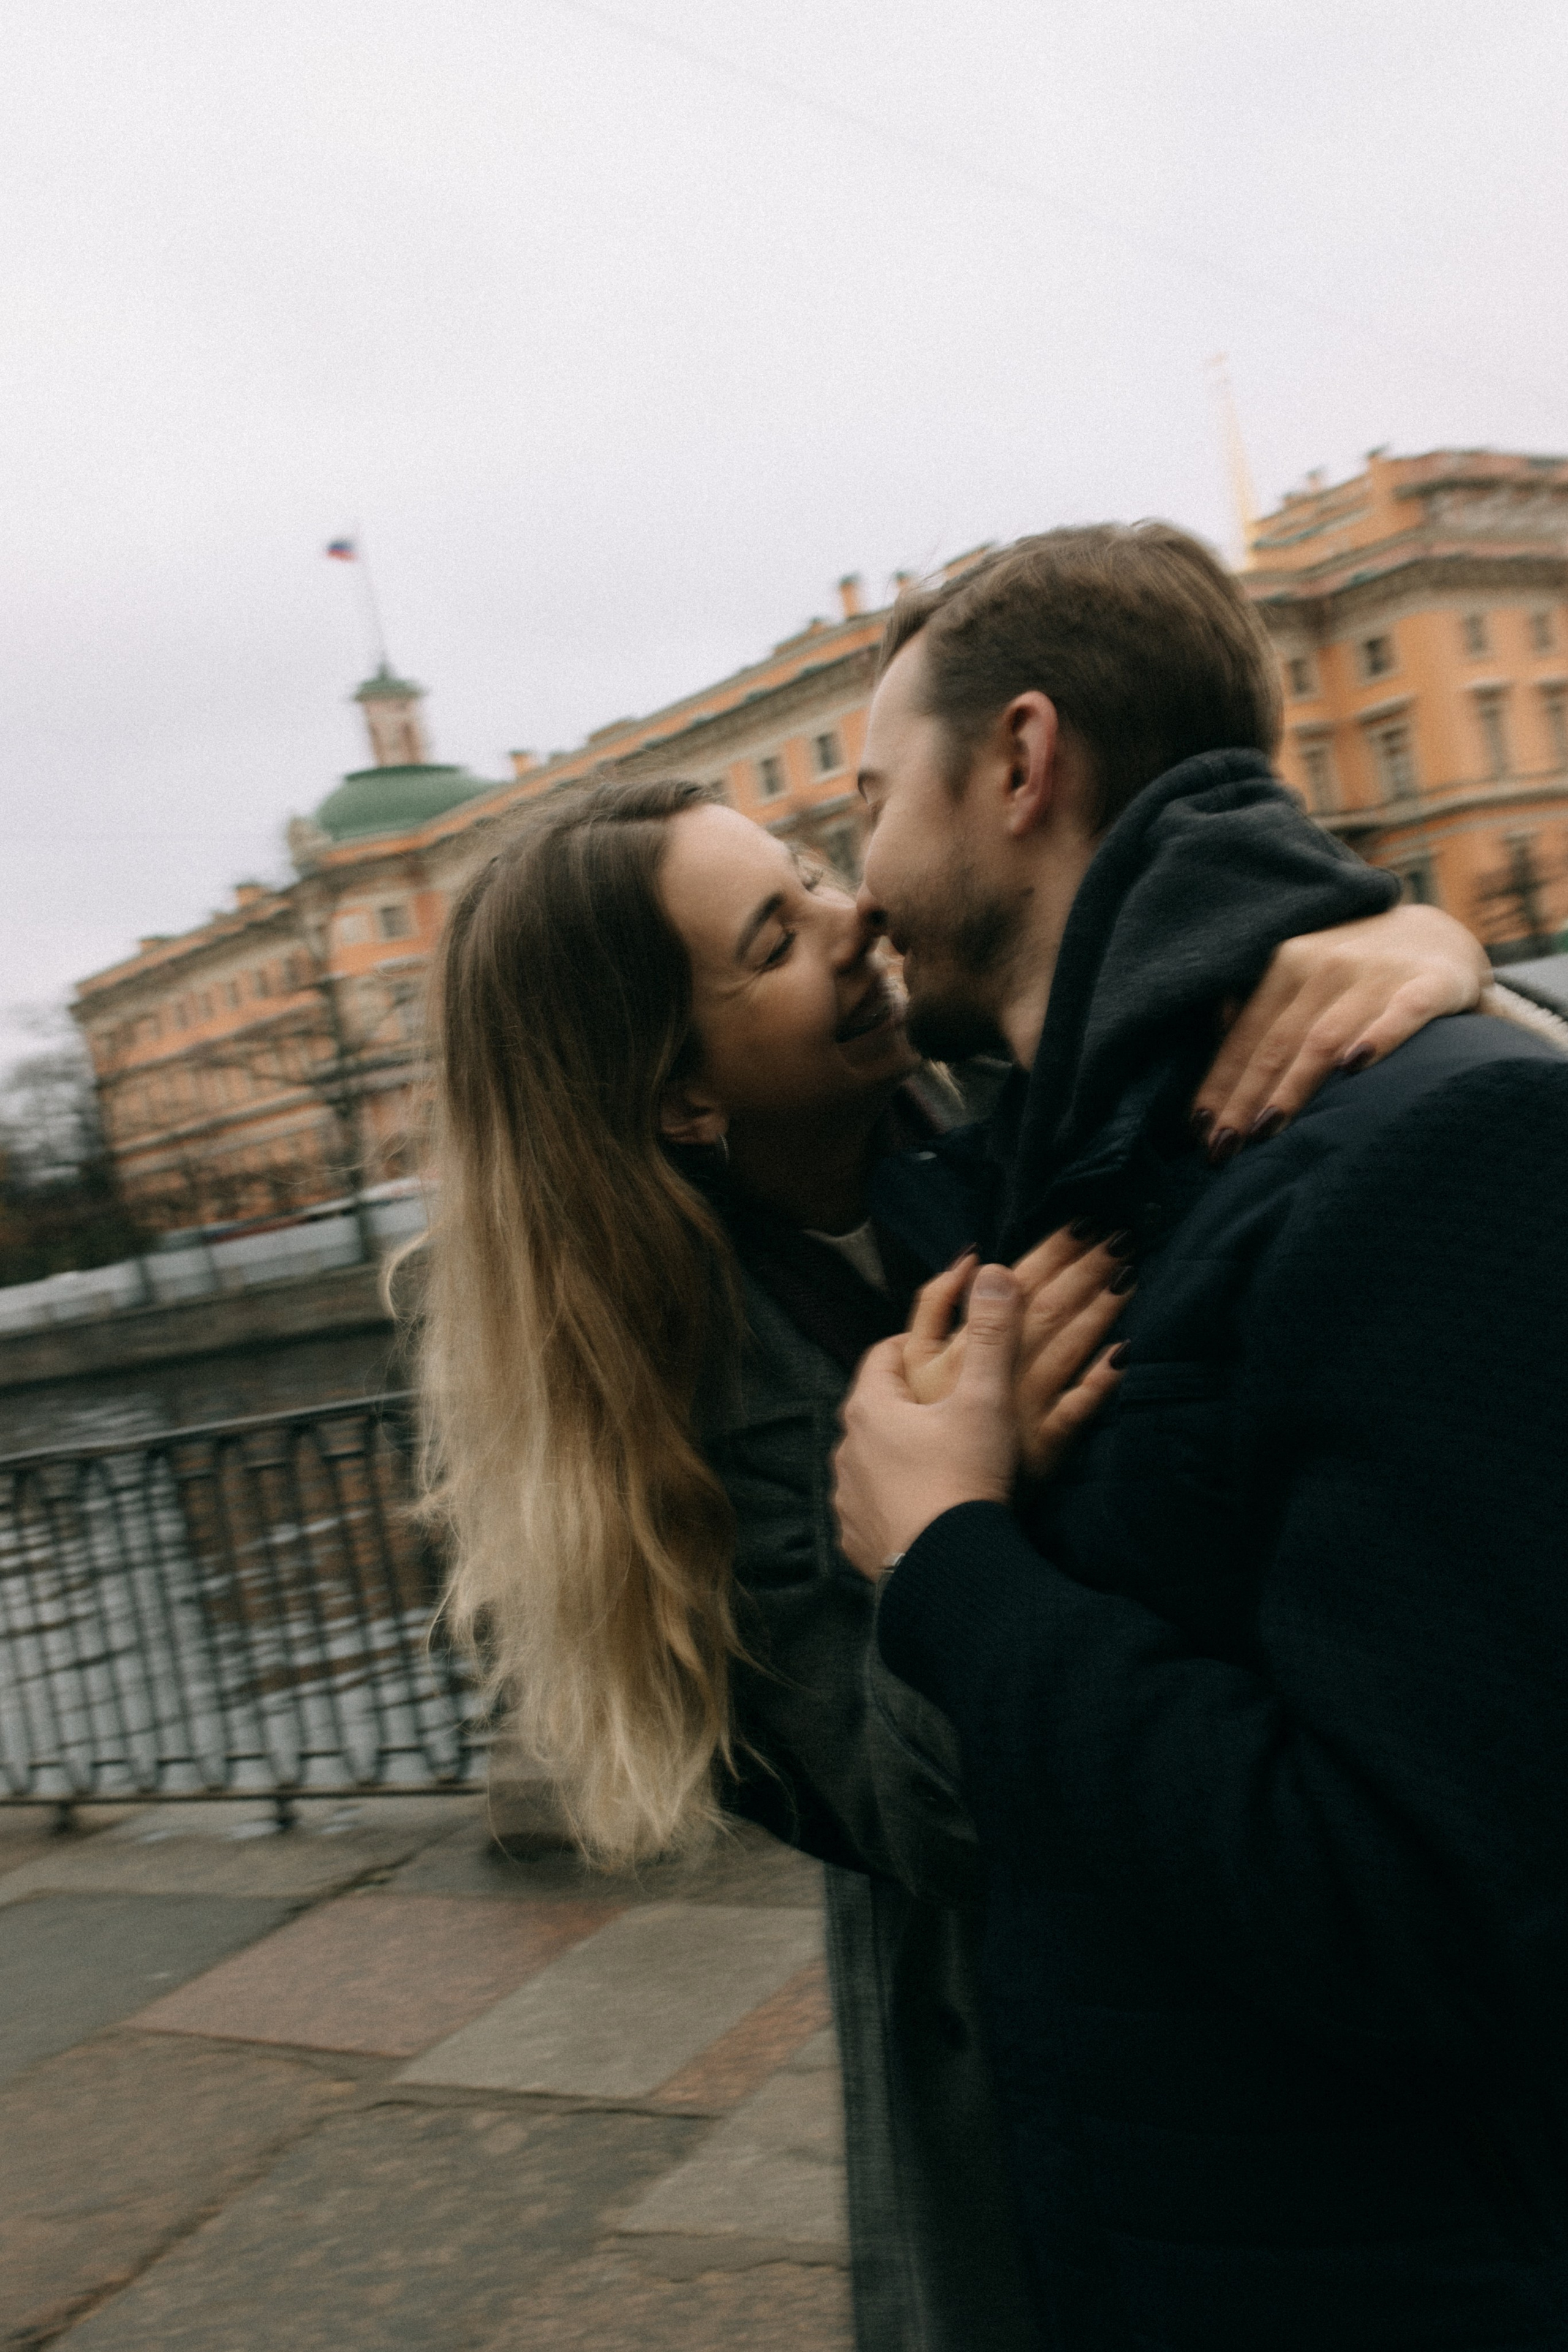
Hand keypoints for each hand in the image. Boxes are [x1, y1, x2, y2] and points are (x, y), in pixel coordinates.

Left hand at [834, 1264, 1023, 1579]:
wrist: (949, 1571)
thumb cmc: (964, 1477)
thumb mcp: (985, 1398)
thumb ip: (991, 1332)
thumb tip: (992, 1271)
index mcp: (870, 1408)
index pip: (881, 1357)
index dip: (908, 1344)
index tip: (933, 1345)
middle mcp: (846, 1451)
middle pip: (873, 1410)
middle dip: (905, 1402)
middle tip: (943, 1404)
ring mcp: (847, 1499)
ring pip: (869, 1461)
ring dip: (895, 1455)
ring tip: (935, 1460)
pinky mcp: (856, 1541)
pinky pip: (870, 1509)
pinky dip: (892, 1502)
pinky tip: (922, 1510)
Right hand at [904, 1230, 1127, 1475]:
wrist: (928, 1512)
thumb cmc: (917, 1428)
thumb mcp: (911, 1362)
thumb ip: (934, 1307)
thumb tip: (974, 1262)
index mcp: (963, 1349)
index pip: (1013, 1288)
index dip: (1049, 1253)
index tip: (1081, 1224)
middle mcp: (997, 1374)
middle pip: (1046, 1311)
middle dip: (1084, 1269)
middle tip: (1120, 1235)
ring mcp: (1025, 1410)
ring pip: (1067, 1350)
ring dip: (1099, 1311)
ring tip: (1129, 1274)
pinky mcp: (1046, 1448)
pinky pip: (1078, 1411)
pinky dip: (1101, 1382)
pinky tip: (1127, 1353)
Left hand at [1192, 902, 1489, 1161]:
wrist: (1438, 936)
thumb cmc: (1353, 973)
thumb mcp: (1301, 973)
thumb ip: (1261, 1006)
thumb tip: (1216, 1038)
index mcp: (1288, 963)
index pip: (1246, 1035)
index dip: (1220, 1082)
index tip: (1199, 1129)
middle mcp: (1327, 964)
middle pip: (1276, 1043)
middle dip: (1245, 1098)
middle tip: (1222, 1147)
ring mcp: (1378, 973)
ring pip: (1325, 1037)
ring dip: (1293, 1085)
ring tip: (1265, 1128)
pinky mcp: (1431, 983)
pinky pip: (1403, 1014)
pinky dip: (1378, 1038)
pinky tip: (1355, 1068)